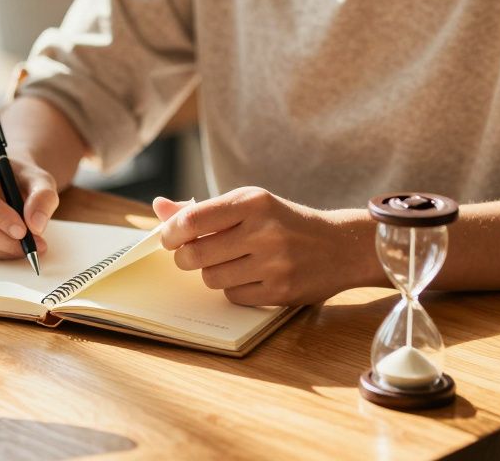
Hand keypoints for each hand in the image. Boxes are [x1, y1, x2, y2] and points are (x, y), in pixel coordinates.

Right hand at [0, 149, 58, 260]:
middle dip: (2, 238)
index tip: (22, 231)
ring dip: (2, 247)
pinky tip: (12, 244)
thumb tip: (35, 224)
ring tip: (27, 243)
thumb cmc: (22, 178)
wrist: (11, 183)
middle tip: (31, 244)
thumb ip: (43, 197)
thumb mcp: (41, 180)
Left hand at [156, 188, 374, 305]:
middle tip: (191, 255)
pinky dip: (233, 289)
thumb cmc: (282, 221)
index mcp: (253, 202)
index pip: (193, 219)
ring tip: (228, 263)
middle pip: (196, 254)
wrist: (340, 246)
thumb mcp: (248, 204)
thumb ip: (202, 209)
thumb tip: (158, 207)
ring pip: (211, 278)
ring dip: (211, 274)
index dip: (171, 233)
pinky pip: (233, 296)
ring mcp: (274, 263)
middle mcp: (264, 231)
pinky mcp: (281, 291)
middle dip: (185, 258)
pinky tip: (249, 276)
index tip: (168, 238)